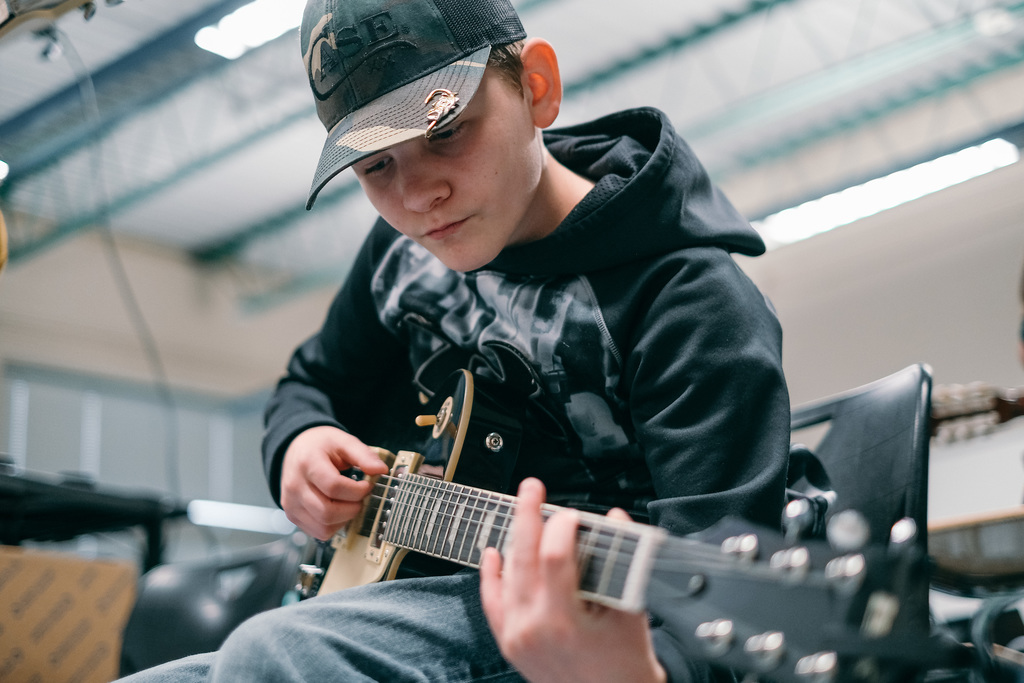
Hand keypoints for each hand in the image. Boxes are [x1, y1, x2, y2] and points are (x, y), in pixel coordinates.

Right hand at [279, 425, 388, 539]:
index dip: (356, 490)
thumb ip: (364, 455)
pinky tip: (338, 510)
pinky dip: (333, 526)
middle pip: (327, 512)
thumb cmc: (321, 446)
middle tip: (360, 497)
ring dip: (344, 519)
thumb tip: (381, 470)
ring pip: (323, 527)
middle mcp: (295, 486)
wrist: (297, 449)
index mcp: (307, 463)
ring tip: (349, 503)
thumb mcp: (344, 441)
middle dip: (352, 508)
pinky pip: (318, 532)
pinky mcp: (292, 515)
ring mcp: (291, 503)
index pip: (333, 487)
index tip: (366, 485)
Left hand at [479, 478, 665, 682]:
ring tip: (524, 513)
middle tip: (531, 488)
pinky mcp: (509, 643)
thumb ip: (623, 563)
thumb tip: (615, 519)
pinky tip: (493, 552)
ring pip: (507, 575)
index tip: (571, 514)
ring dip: (515, 540)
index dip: (561, 528)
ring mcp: (516, 636)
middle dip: (527, 516)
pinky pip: (492, 602)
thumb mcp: (631, 612)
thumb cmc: (625, 665)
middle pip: (523, 558)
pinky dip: (491, 575)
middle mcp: (532, 628)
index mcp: (564, 622)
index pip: (553, 558)